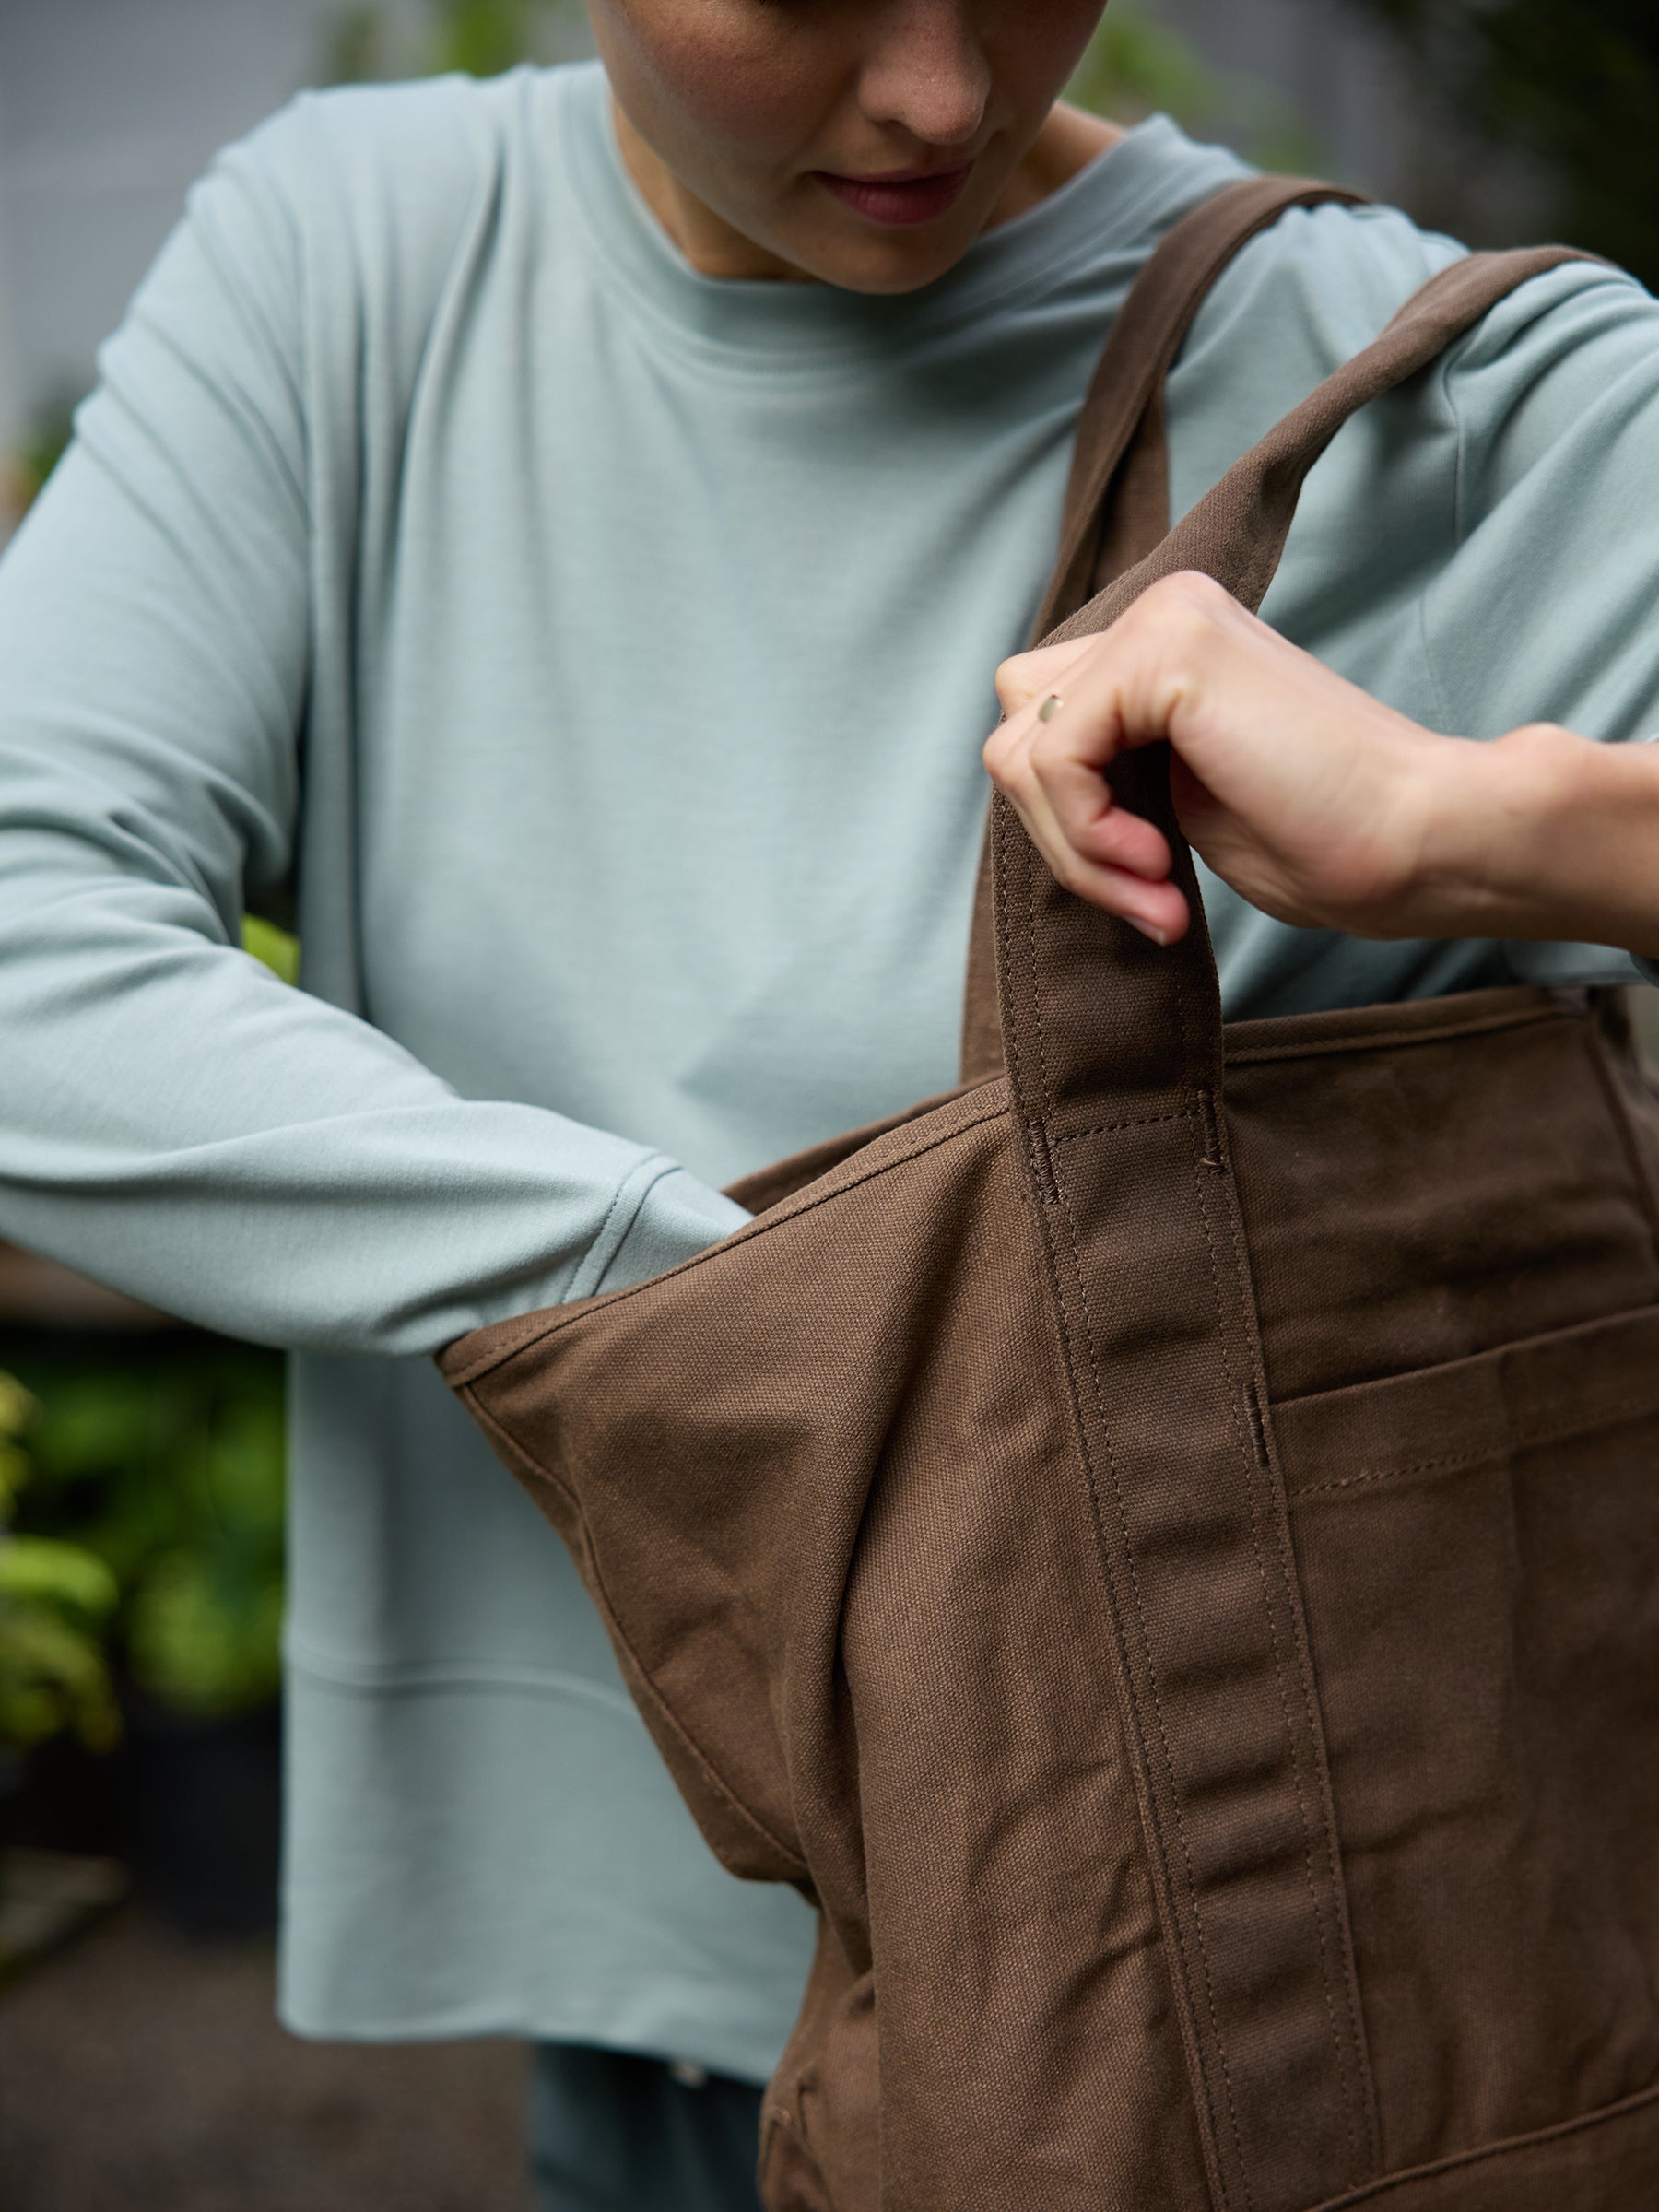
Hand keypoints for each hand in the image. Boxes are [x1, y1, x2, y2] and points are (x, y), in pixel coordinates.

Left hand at [986, 572, 1473, 945]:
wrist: (1419, 841)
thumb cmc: (1322, 841)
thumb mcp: (1174, 802)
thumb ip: (1102, 770)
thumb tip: (1017, 770)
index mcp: (1164, 642)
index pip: (1040, 725)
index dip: (1070, 824)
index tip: (1149, 892)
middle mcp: (1159, 611)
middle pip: (1014, 732)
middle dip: (1061, 837)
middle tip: (1149, 898)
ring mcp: (1161, 620)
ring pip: (1019, 751)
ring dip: (1076, 850)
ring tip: (1158, 890)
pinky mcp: (1163, 650)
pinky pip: (1051, 760)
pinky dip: (1086, 835)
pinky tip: (1159, 864)